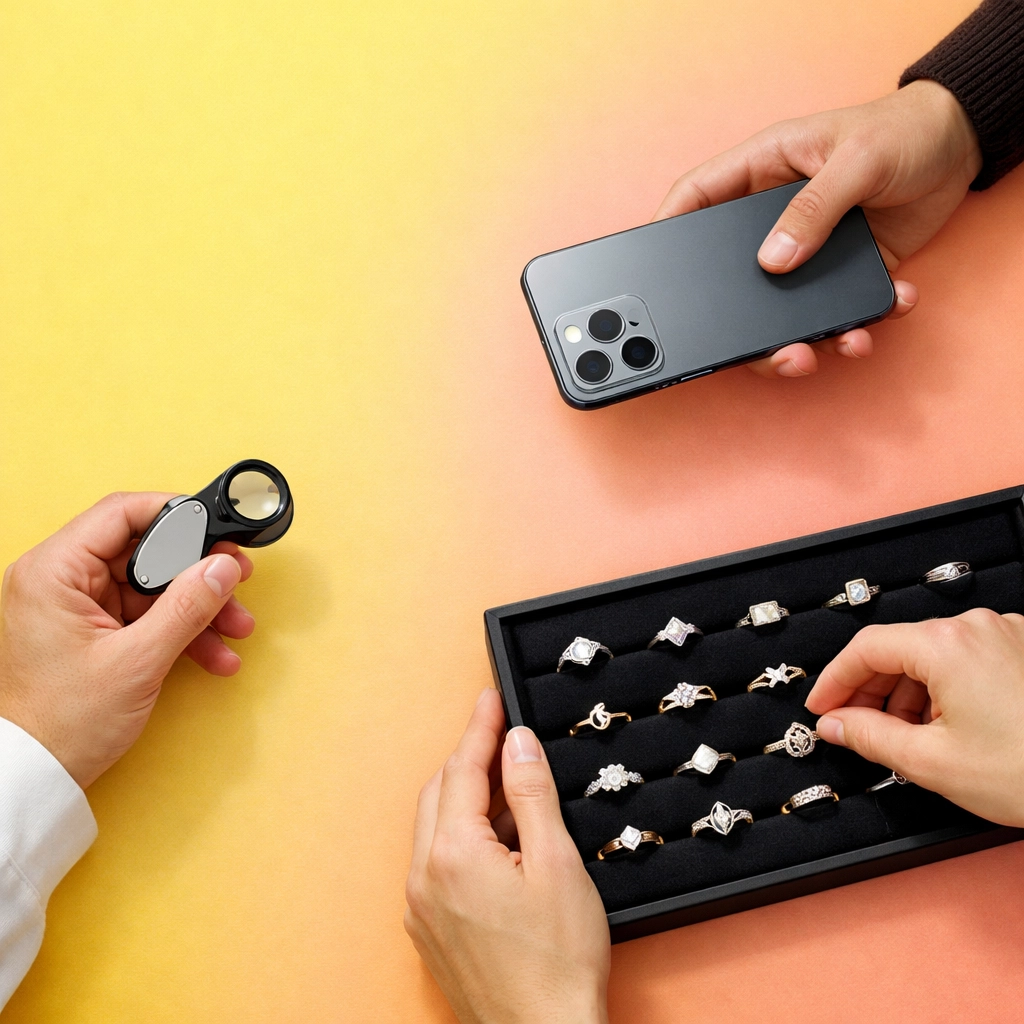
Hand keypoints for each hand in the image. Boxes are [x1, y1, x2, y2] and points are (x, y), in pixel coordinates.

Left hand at [0, 492, 255, 788]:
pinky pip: (148, 615)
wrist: (39, 776)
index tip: (216, 528)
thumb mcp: (137, 661)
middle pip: (145, 551)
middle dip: (196, 572)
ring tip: (236, 627)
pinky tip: (214, 652)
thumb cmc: (63, 724)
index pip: (121, 514)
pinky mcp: (94, 630)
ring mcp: (78, 606)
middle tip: (236, 579)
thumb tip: (224, 567)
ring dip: (198, 606)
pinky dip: (182, 630)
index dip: (175, 514)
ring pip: (153, 585)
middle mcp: (61, 581)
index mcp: (54, 573)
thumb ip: (186, 607)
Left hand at [405, 689, 609, 1023]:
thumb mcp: (556, 864)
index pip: (462, 769)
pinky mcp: (428, 930)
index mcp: (453, 854)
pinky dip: (462, 836)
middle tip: (501, 733)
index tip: (491, 697)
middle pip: (440, 792)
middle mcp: (424, 877)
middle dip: (469, 757)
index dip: (480, 727)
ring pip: (435, 827)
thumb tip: (517, 743)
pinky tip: (499, 840)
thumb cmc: (557, 963)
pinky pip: (437, 862)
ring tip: (511, 786)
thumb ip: (531, 795)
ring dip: (467, 797)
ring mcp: (420, 908)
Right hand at [655, 80, 981, 376]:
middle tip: (744, 348)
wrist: (960, 149)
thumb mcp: (855, 160)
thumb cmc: (901, 132)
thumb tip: (772, 261)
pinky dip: (849, 330)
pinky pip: (832, 315)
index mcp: (761, 174)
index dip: (665, 230)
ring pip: (777, 310)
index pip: (696, 199)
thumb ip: (812, 209)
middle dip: (733, 322)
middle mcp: (773, 219)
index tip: (647, 270)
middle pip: (729, 274)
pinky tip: (868, 327)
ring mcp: (806, 252)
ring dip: (792, 342)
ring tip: (811, 355)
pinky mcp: (840, 276)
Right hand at [806, 609, 1023, 825]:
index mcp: (947, 645)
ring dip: (908, 694)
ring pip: (933, 657)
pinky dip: (943, 691)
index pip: (866, 647)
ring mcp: (1007, 637)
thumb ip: (870, 737)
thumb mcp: (932, 762)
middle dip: (871, 690)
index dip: (835, 680)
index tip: (823, 707)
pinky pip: (966, 662)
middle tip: (855, 727)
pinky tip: (944, 729)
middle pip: (900, 649)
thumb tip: (837, 725)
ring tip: (905, 739)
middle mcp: (977, 629)